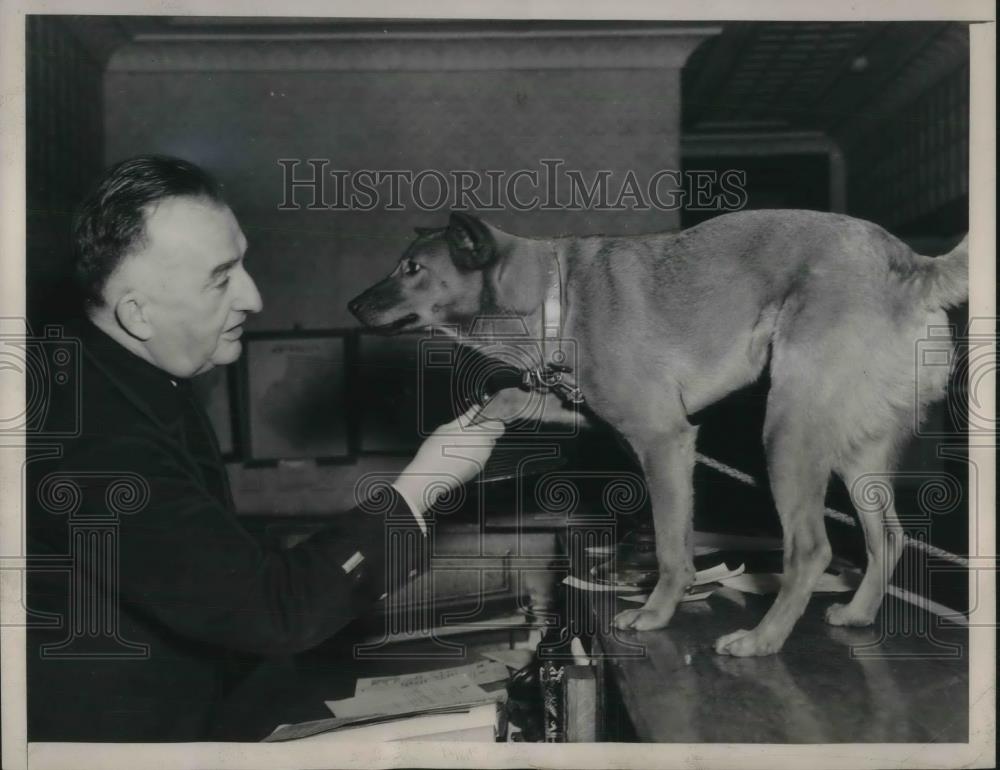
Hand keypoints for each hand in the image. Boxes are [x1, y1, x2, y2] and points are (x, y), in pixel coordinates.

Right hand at [391, 403, 505, 515]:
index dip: (492, 422)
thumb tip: (475, 409)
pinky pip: (478, 459)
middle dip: (481, 434)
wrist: (429, 477)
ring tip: (456, 446)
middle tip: (464, 433)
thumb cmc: (435, 453)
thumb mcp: (447, 428)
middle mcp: (484, 450)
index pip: (499, 426)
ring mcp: (481, 462)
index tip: (482, 421)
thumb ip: (465, 418)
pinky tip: (456, 456)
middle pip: (491, 438)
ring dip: (475, 445)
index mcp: (480, 436)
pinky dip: (471, 456)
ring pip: (484, 449)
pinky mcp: (476, 471)